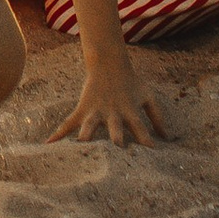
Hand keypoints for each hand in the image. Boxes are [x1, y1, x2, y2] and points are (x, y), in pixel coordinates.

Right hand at [48, 64, 163, 145]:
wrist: (109, 63)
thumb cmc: (132, 83)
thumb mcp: (148, 97)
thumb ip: (158, 118)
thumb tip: (169, 139)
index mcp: (130, 112)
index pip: (141, 129)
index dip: (146, 141)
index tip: (152, 154)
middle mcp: (113, 113)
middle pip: (115, 129)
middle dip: (116, 140)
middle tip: (117, 153)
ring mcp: (96, 111)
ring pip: (90, 127)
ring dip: (87, 137)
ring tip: (81, 149)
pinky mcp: (83, 109)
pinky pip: (69, 122)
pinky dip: (59, 133)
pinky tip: (49, 144)